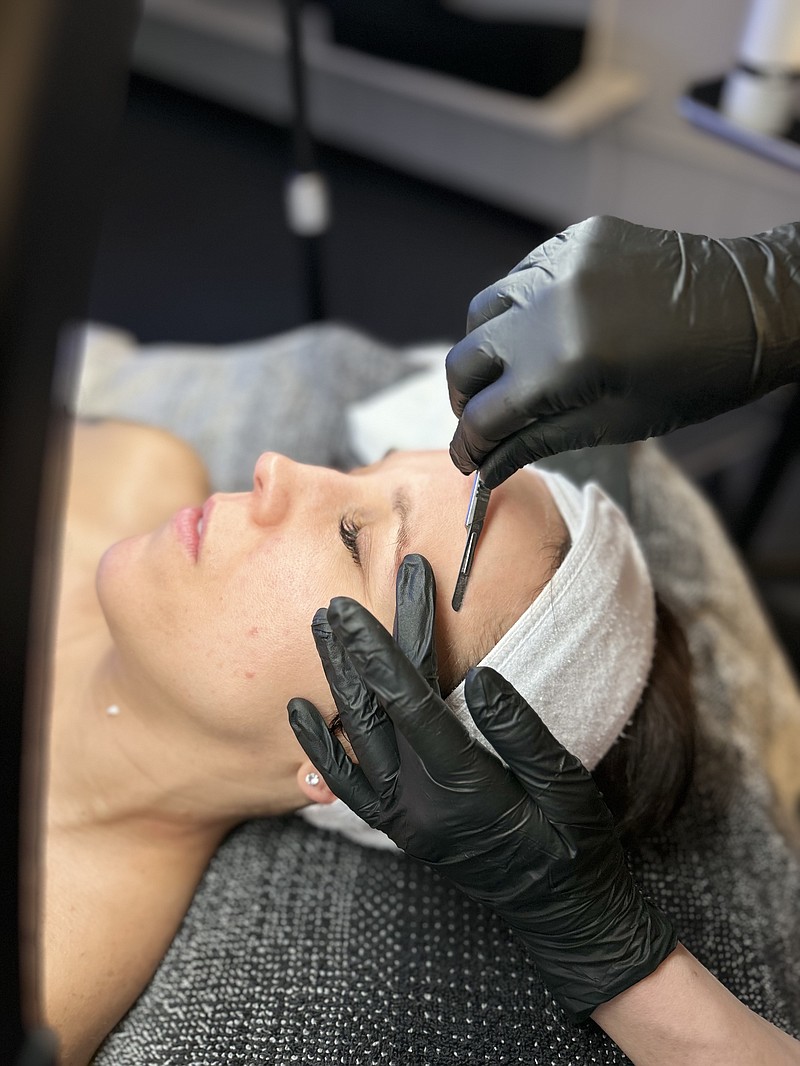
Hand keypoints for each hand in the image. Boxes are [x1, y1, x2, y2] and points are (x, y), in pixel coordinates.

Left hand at [288, 554, 675, 1020]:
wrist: (561, 917)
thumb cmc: (575, 848)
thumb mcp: (567, 787)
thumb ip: (520, 732)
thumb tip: (479, 675)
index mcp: (466, 790)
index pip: (413, 702)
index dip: (390, 646)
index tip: (370, 602)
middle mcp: (422, 807)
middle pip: (375, 714)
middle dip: (353, 653)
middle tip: (334, 603)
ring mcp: (405, 821)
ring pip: (354, 740)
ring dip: (336, 682)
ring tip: (320, 632)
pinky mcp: (399, 829)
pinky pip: (345, 786)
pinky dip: (319, 746)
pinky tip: (299, 710)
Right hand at [447, 215, 799, 485]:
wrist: (751, 308)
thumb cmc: (694, 379)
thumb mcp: (614, 424)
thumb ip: (537, 441)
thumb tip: (485, 465)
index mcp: (567, 363)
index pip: (485, 412)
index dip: (469, 444)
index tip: (467, 459)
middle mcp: (552, 306)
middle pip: (465, 358)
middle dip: (464, 397)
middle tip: (481, 418)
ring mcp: (561, 263)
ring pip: (482, 311)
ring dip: (485, 349)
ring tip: (508, 372)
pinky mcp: (574, 239)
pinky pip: (519, 276)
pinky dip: (517, 310)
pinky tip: (539, 330)